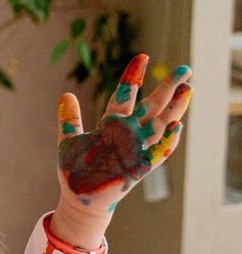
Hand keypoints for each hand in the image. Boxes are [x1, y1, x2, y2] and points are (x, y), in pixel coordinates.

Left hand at [53, 54, 190, 246]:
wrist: (79, 197)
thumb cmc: (77, 170)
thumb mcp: (70, 139)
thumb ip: (70, 118)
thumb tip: (66, 94)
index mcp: (111, 124)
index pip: (125, 95)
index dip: (134, 76)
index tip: (143, 56)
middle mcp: (127, 134)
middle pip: (151, 106)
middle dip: (167, 88)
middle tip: (184, 69)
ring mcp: (135, 149)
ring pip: (160, 125)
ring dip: (174, 109)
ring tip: (187, 90)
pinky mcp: (137, 167)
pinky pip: (157, 153)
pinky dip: (167, 141)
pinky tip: (177, 127)